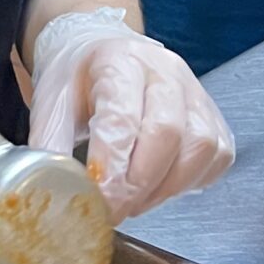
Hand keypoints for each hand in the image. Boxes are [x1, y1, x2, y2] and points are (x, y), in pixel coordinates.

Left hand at [26, 8, 234, 221]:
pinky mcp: (214, 115)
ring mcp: (196, 92)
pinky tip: (160, 187)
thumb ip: (48, 145)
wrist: (105, 52)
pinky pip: (217, 156)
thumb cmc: (80, 78)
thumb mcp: (50, 102)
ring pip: (199, 147)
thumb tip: (47, 191)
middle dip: (138, 185)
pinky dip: (190, 182)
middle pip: (166, 133)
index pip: (122, 119)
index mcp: (119, 61)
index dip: (111, 168)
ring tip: (134, 201)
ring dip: (165, 187)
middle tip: (113, 211)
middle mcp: (165, 71)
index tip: (96, 201)